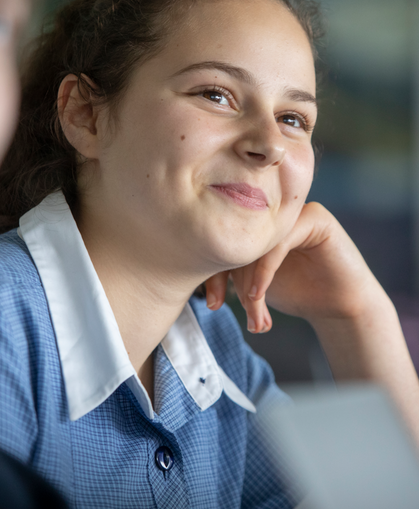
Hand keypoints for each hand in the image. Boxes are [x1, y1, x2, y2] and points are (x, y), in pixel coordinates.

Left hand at [205, 202, 383, 332]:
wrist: (340, 307)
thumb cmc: (295, 291)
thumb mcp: (252, 280)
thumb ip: (229, 268)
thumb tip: (188, 271)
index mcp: (253, 220)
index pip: (220, 239)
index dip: (211, 273)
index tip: (212, 304)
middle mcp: (270, 211)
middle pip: (235, 239)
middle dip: (230, 283)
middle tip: (232, 312)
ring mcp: (293, 211)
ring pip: (255, 243)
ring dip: (249, 285)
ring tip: (254, 316)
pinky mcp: (315, 218)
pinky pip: (278, 243)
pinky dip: (264, 272)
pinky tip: (258, 295)